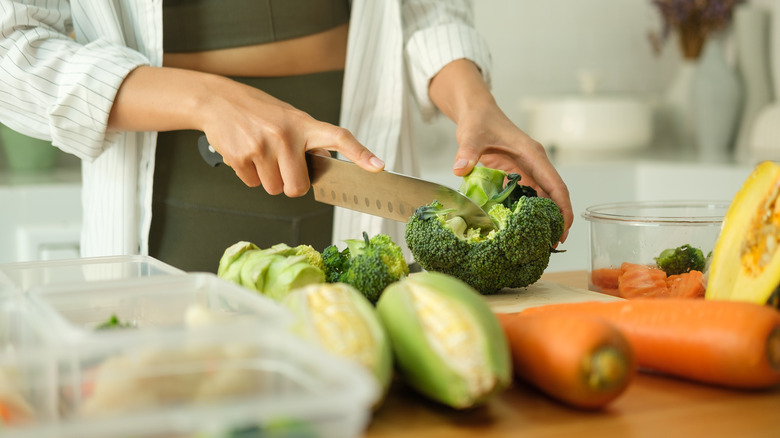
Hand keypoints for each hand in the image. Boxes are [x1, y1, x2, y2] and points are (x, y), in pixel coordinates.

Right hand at [108, 66, 384, 196]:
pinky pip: (252, 184)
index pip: (338, 138)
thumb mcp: (290, 118)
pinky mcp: (241, 156)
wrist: (218, 101)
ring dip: (267, 179)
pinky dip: (249, 175)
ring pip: (273, 188)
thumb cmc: (259, 112)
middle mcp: (285, 135)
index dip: (359, 154)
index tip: (377, 167)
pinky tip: (245, 153)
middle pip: (297, 187)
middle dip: (290, 185)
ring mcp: (262, 146)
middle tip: (282, 167)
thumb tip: (328, 167)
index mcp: (304, 124)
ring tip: (260, 154)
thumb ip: (309, 141)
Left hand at [428, 60, 572, 242]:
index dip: (562, 208)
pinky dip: (527, 212)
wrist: (476, 112)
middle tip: (551, 245)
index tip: (563, 229)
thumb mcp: (471, 135)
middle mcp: (534, 164)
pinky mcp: (517, 175)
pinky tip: (521, 228)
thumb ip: (468, 151)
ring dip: (543, 218)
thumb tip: (459, 168)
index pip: (555, 185)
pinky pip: (527, 196)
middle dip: (556, 220)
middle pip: (553, 196)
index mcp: (532, 155)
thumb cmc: (478, 120)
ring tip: (538, 243)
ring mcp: (527, 170)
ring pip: (542, 198)